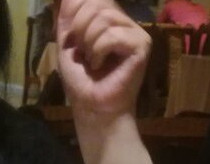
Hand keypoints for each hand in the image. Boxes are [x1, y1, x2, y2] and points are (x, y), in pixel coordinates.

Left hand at [55, 0, 149, 117]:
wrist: (92, 108)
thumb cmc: (81, 81)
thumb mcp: (67, 45)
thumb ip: (67, 18)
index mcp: (109, 19)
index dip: (75, 14)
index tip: (72, 40)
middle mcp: (124, 21)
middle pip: (96, 4)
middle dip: (79, 30)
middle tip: (82, 54)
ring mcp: (135, 32)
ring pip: (104, 19)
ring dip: (89, 44)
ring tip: (92, 62)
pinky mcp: (141, 45)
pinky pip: (111, 35)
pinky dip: (98, 52)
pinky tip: (100, 65)